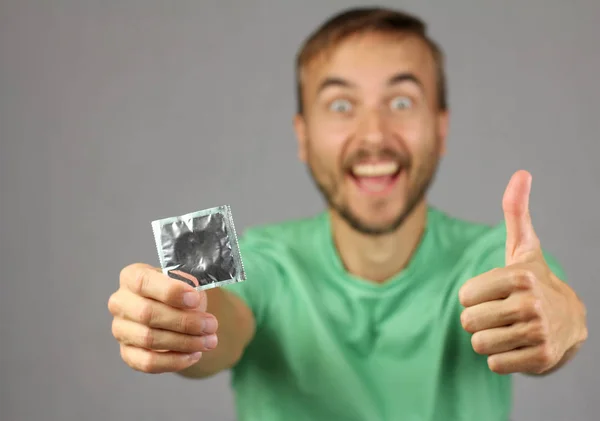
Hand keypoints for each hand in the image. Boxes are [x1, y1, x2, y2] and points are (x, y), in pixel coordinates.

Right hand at [108, 263, 218, 372]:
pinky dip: (174, 361)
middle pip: (147, 313)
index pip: (143, 282)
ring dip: (185, 342)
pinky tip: (194, 355)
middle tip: (211, 325)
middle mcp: (120, 303)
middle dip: (184, 321)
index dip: (170, 291)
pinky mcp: (127, 353)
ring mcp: (120, 330)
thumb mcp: (187, 282)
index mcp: (132, 276)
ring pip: (149, 339)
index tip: (195, 299)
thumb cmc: (181, 293)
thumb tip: (194, 295)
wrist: (178, 313)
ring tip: (209, 341)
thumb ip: (190, 286)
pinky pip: (148, 362)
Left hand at [459, 170, 586, 374]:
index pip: (465, 296)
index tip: (491, 293)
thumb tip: (521, 173)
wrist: (570, 322)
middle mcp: (531, 304)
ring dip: (487, 339)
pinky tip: (516, 345)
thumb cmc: (534, 280)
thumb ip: (516, 213)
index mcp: (520, 276)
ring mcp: (538, 333)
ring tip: (507, 329)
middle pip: (469, 321)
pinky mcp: (541, 359)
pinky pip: (494, 364)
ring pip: (479, 344)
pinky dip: (499, 358)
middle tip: (498, 314)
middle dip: (477, 320)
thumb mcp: (524, 248)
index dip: (472, 297)